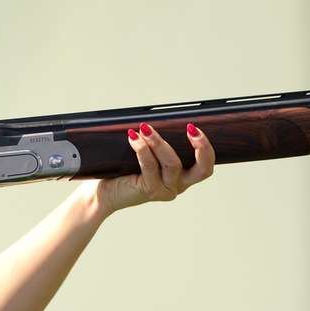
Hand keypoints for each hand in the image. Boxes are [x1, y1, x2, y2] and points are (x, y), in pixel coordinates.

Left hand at [93, 122, 215, 215]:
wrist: (103, 191)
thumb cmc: (124, 170)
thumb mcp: (146, 153)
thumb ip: (156, 142)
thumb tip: (156, 119)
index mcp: (182, 176)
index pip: (206, 165)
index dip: (206, 147)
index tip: (194, 127)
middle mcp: (177, 185)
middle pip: (202, 170)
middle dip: (201, 147)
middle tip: (190, 128)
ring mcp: (165, 190)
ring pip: (172, 164)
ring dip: (159, 142)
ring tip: (144, 128)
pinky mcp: (149, 191)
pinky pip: (150, 166)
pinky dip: (142, 149)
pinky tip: (133, 137)